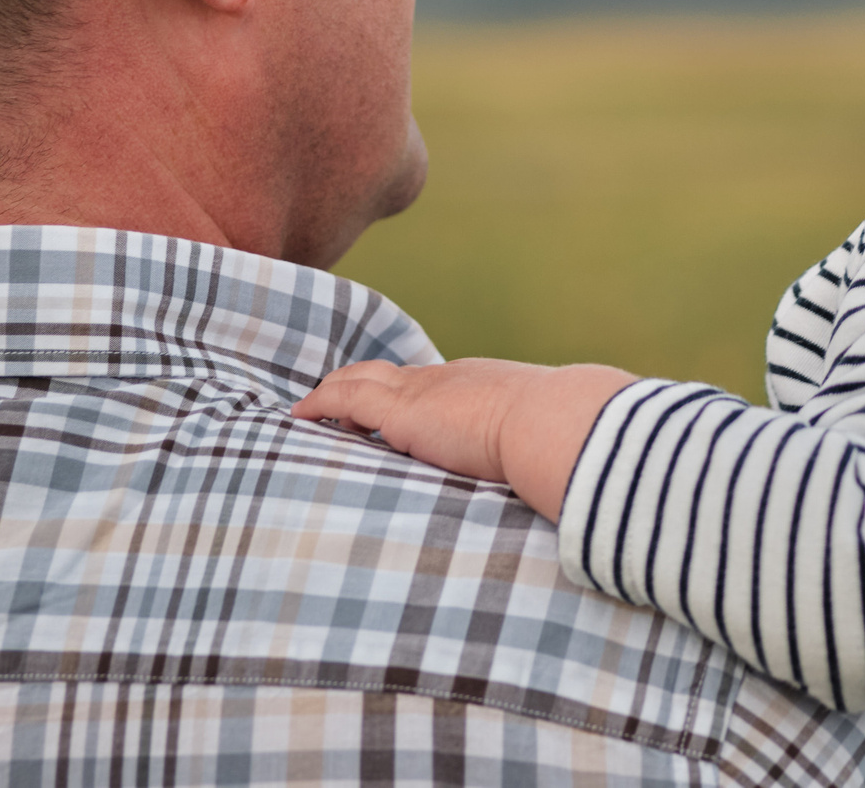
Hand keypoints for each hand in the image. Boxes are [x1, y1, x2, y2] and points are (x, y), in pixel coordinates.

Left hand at [293, 356, 637, 520]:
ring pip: (362, 380)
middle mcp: (449, 379)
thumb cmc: (563, 442)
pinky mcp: (403, 410)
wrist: (559, 423)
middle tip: (336, 408)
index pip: (433, 386)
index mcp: (482, 387)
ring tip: (311, 414)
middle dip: (361, 387)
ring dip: (336, 395)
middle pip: (391, 375)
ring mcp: (424, 391)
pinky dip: (320, 403)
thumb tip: (564, 490)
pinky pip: (345, 398)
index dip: (406, 396)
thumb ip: (538, 459)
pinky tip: (300, 415)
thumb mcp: (546, 446)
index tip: (391, 414)